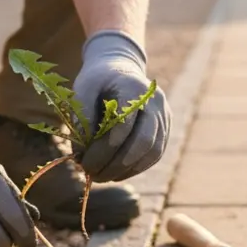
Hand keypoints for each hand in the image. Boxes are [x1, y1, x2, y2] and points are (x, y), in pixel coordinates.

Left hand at [71, 31, 170, 181]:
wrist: (121, 69)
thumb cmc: (99, 79)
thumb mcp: (84, 88)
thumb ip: (82, 115)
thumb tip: (82, 151)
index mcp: (135, 87)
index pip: (126, 121)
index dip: (107, 144)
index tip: (85, 158)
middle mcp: (156, 102)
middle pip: (144, 140)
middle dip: (115, 163)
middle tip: (91, 173)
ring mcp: (164, 116)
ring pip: (152, 152)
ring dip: (126, 170)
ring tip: (101, 177)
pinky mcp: (165, 129)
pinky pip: (155, 155)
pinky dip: (136, 168)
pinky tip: (116, 174)